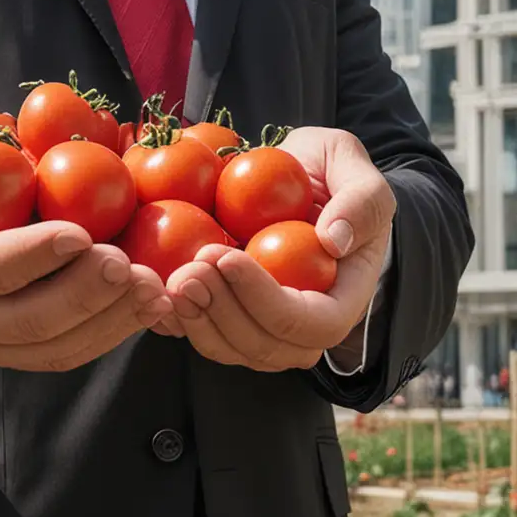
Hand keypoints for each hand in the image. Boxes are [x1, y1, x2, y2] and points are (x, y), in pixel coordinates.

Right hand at [0, 108, 173, 370]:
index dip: (31, 256)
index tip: (80, 232)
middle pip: (24, 322)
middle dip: (83, 295)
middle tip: (130, 265)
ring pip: (52, 348)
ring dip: (108, 321)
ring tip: (152, 287)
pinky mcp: (14, 349)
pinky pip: (66, 351)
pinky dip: (110, 330)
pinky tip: (146, 301)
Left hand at [165, 126, 394, 371]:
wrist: (295, 172)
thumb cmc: (332, 170)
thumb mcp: (355, 168)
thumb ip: (361, 202)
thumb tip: (334, 242)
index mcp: (342, 297)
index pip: (310, 324)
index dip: (266, 300)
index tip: (228, 256)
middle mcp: (304, 324)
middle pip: (264, 346)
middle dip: (222, 313)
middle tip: (189, 268)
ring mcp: (264, 324)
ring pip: (229, 348)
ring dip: (197, 320)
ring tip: (173, 278)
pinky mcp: (231, 313)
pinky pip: (203, 332)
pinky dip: (177, 319)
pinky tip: (156, 290)